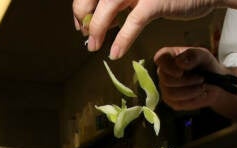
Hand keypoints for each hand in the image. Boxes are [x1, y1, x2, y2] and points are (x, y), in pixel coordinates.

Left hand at [73, 0, 215, 59]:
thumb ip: (122, 4)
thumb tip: (100, 22)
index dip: (81, 6)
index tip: (81, 23)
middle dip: (84, 16)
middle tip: (86, 34)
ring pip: (107, 7)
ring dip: (97, 29)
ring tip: (94, 46)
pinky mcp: (155, 2)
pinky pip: (132, 23)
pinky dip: (121, 40)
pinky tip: (115, 53)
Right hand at [154, 46, 222, 110]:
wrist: (214, 82)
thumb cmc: (205, 65)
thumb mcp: (203, 55)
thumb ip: (193, 55)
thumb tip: (179, 62)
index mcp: (168, 57)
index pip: (160, 58)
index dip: (168, 67)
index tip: (180, 72)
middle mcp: (163, 73)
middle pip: (166, 80)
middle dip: (186, 81)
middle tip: (201, 79)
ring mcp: (166, 88)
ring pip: (171, 94)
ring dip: (190, 91)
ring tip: (203, 87)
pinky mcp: (172, 102)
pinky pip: (178, 103)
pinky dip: (193, 99)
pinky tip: (202, 94)